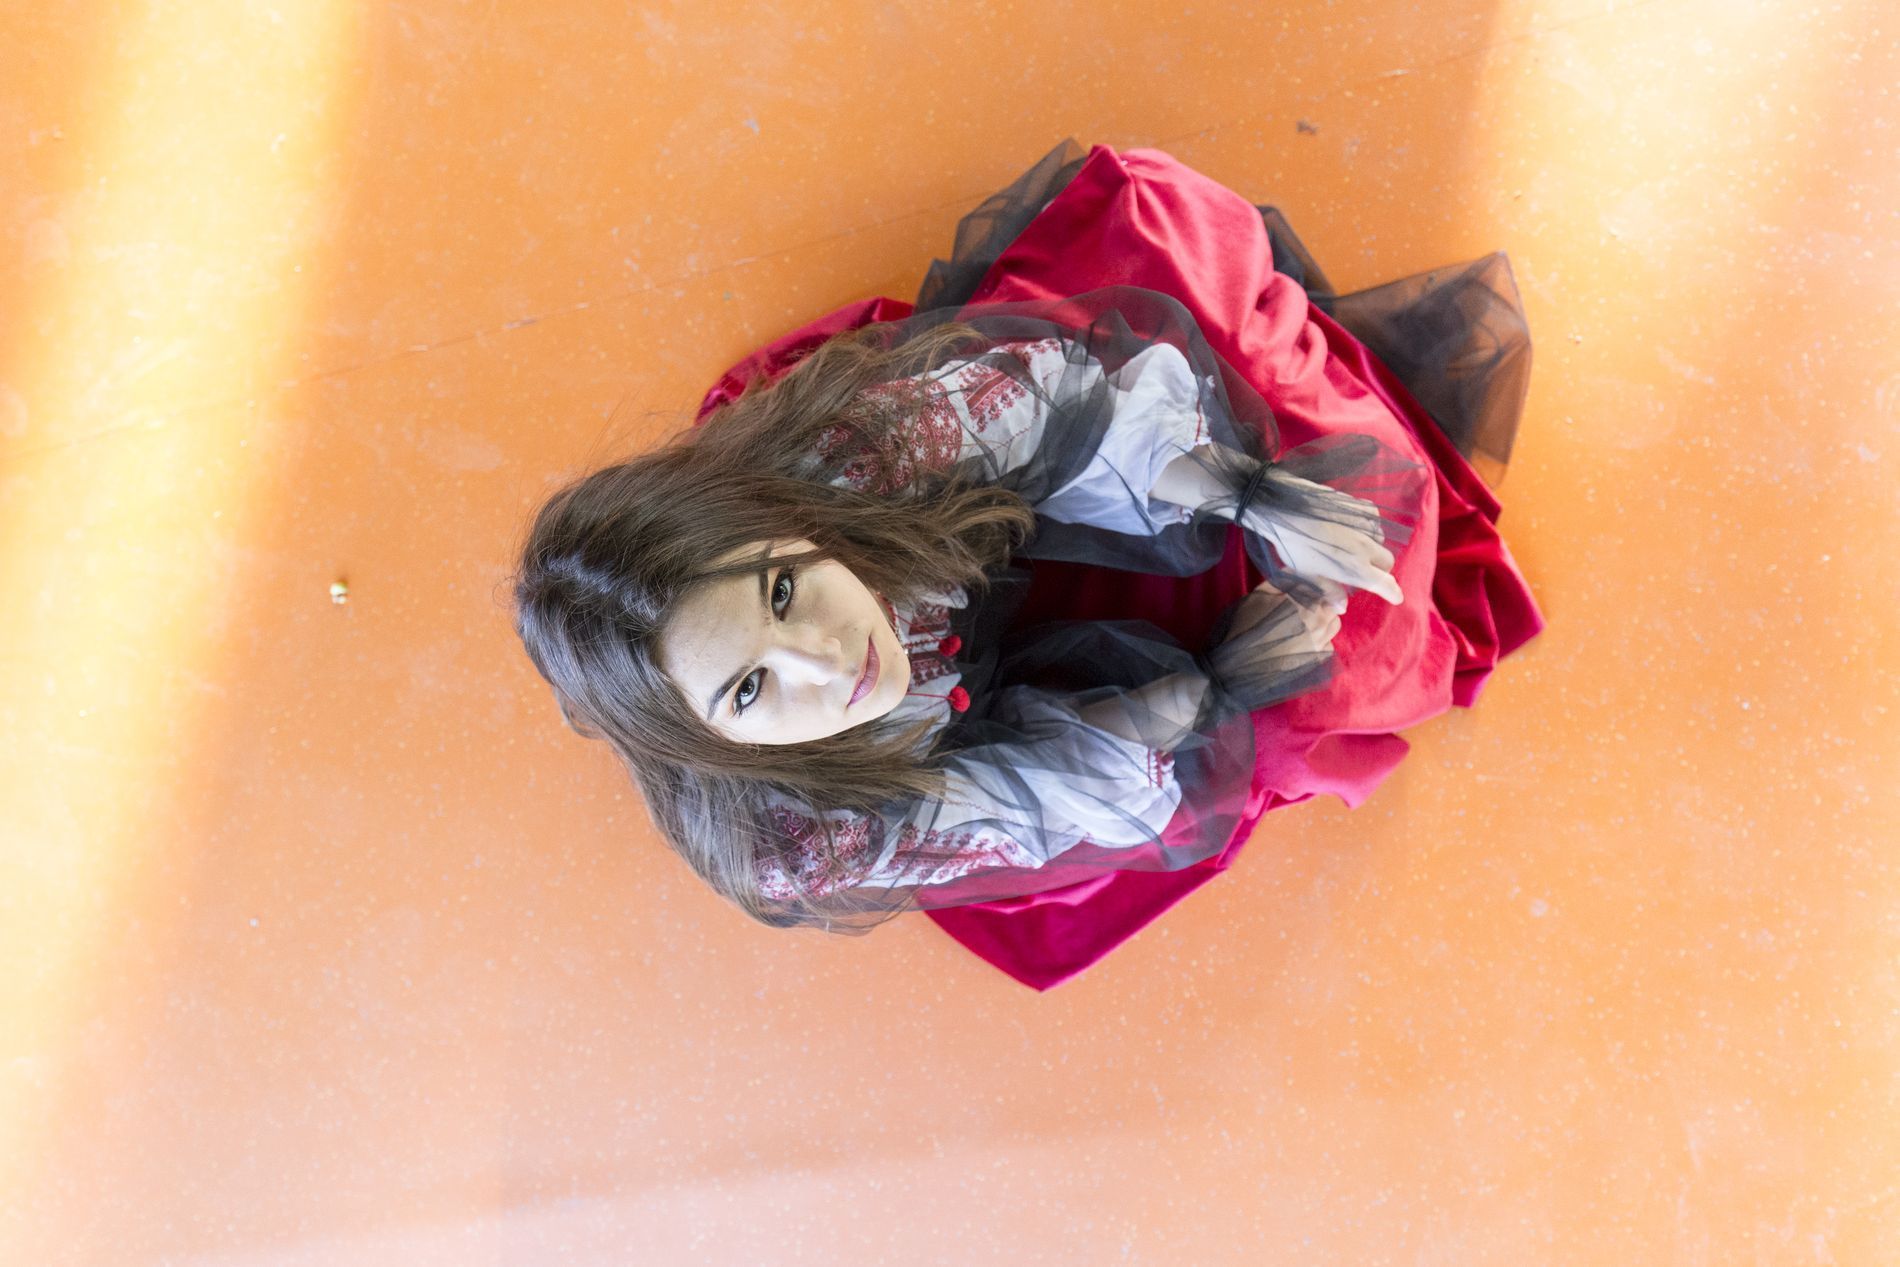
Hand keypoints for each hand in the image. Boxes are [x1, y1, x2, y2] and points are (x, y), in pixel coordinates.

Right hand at [1223, 577, 1341, 658]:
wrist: (1239, 666)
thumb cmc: (1246, 626)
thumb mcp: (1259, 594)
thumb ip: (1283, 579)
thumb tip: (1301, 570)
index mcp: (1307, 603)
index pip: (1329, 587)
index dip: (1324, 583)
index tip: (1315, 584)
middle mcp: (1319, 622)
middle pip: (1335, 605)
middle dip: (1324, 602)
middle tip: (1305, 605)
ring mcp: (1320, 643)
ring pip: (1334, 624)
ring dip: (1324, 620)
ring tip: (1305, 623)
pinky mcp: (1317, 659)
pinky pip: (1328, 644)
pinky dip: (1320, 640)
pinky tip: (1303, 642)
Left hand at [1240, 472, 1401, 604]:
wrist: (1286, 510)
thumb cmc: (1295, 547)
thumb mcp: (1308, 576)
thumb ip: (1329, 592)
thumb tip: (1341, 608)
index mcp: (1356, 568)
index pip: (1385, 584)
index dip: (1393, 592)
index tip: (1396, 597)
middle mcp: (1366, 547)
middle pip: (1387, 562)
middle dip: (1380, 570)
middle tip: (1363, 572)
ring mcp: (1364, 526)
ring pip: (1380, 541)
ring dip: (1372, 548)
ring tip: (1351, 549)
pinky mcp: (1360, 507)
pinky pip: (1373, 521)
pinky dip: (1368, 528)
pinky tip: (1352, 528)